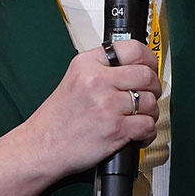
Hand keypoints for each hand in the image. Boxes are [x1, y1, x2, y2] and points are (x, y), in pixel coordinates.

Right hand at [22, 40, 161, 178]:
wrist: (41, 147)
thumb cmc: (57, 118)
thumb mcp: (74, 79)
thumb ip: (102, 69)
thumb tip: (135, 66)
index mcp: (88, 64)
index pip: (132, 49)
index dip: (148, 58)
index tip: (150, 66)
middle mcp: (97, 81)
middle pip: (146, 75)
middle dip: (153, 87)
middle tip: (148, 94)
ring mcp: (107, 105)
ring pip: (150, 102)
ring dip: (150, 112)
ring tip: (140, 117)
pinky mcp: (115, 129)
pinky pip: (148, 125)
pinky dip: (148, 132)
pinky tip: (139, 133)